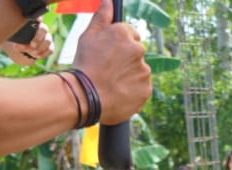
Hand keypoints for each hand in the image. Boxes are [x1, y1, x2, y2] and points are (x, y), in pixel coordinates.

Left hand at [2, 22, 53, 64]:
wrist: (20, 49)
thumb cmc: (15, 39)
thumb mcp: (12, 35)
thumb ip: (10, 32)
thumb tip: (4, 34)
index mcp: (32, 23)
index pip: (38, 18)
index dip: (38, 19)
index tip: (36, 21)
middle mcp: (41, 28)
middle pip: (44, 30)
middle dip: (37, 38)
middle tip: (31, 45)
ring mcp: (46, 37)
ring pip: (47, 41)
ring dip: (40, 48)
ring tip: (31, 53)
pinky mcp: (49, 47)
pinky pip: (50, 50)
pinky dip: (43, 54)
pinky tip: (36, 56)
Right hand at [73, 0, 152, 123]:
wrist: (85, 97)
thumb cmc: (84, 65)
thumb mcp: (88, 36)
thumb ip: (102, 17)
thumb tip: (109, 1)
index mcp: (124, 33)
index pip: (130, 34)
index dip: (119, 45)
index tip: (110, 54)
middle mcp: (138, 49)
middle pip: (136, 53)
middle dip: (126, 60)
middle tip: (108, 70)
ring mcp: (144, 71)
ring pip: (139, 71)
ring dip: (129, 76)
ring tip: (112, 84)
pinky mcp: (146, 89)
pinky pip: (141, 88)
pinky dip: (133, 91)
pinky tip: (118, 93)